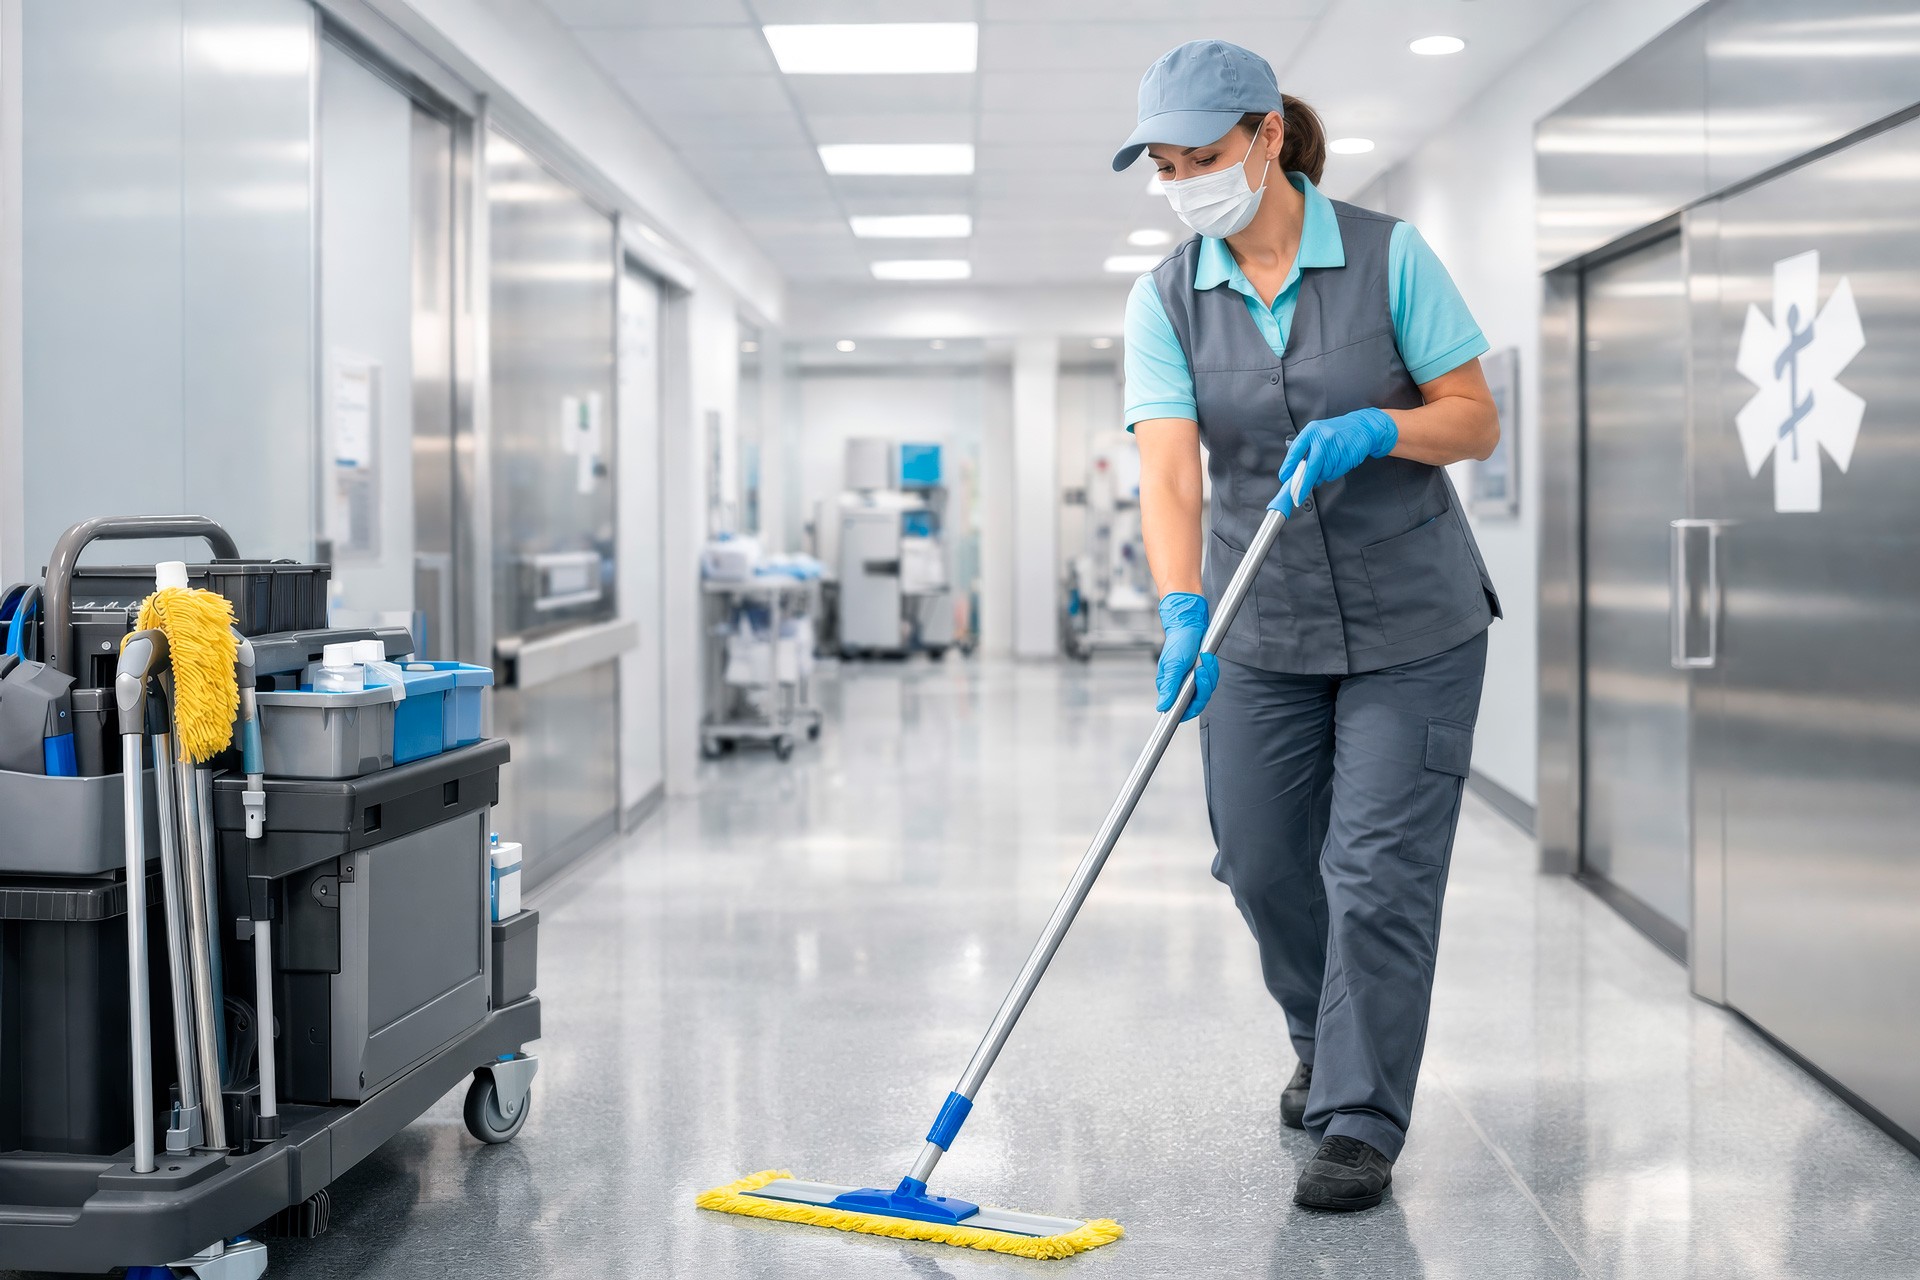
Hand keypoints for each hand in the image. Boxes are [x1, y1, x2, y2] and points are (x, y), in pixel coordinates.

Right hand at [1155, 592, 1217, 722]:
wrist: (1190, 625)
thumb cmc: (1179, 642)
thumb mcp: (1174, 665)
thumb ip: (1169, 687)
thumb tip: (1162, 707)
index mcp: (1169, 686)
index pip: (1180, 708)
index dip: (1189, 709)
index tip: (1196, 701)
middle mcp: (1179, 685)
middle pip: (1197, 701)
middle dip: (1203, 687)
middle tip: (1202, 671)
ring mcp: (1191, 680)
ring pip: (1206, 690)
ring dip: (1209, 675)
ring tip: (1205, 659)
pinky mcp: (1200, 673)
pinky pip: (1211, 679)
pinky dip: (1212, 670)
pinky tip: (1208, 658)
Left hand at [1267, 407, 1398, 516]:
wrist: (1362, 427)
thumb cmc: (1336, 432)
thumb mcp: (1316, 434)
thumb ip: (1304, 451)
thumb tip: (1294, 473)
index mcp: (1311, 431)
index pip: (1295, 452)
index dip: (1288, 467)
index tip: (1284, 478)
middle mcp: (1323, 439)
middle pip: (1310, 467)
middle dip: (1303, 484)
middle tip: (1297, 495)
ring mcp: (1336, 448)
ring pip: (1323, 473)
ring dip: (1321, 475)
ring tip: (1327, 462)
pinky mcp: (1347, 457)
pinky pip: (1334, 473)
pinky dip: (1332, 473)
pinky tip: (1336, 462)